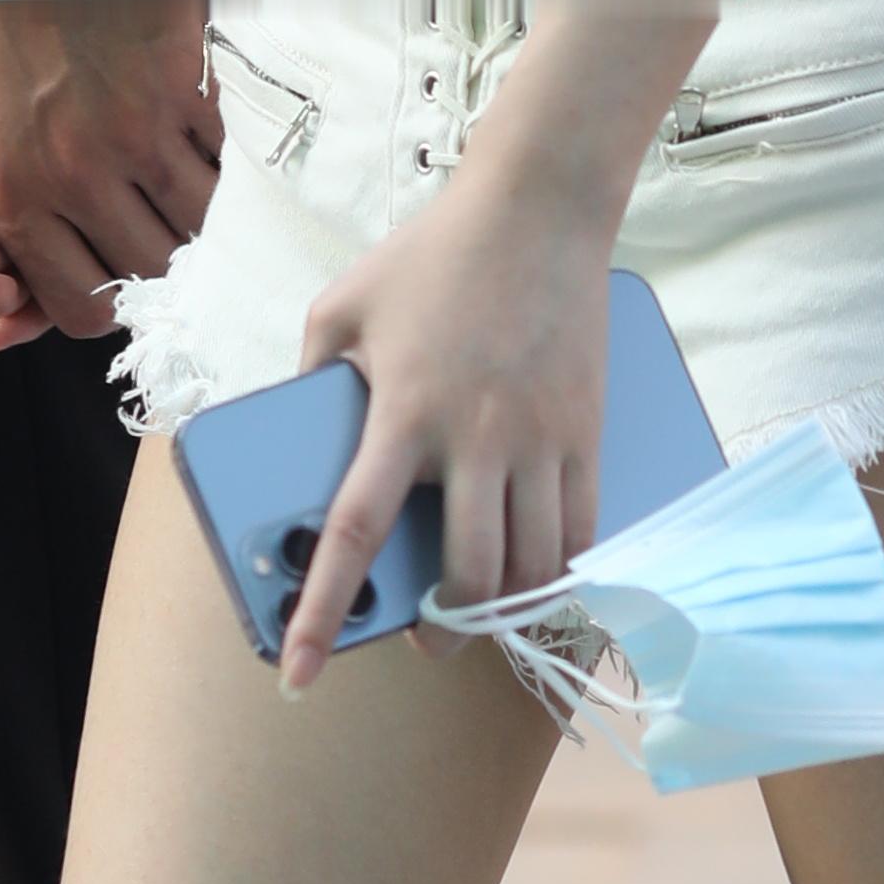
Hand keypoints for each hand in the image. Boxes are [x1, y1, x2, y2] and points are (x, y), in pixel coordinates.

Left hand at [0, 0, 217, 354]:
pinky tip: (200, 151)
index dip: (96, 306)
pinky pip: (223, 156)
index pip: (78, 302)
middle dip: (151, 271)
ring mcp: (139, 128)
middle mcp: (78, 173)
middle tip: (144, 242)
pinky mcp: (184, 81)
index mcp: (6, 190)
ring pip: (198, 223)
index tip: (101, 282)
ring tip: (176, 203)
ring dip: (192, 223)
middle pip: (149, 272)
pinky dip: (218, 165)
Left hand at [277, 155, 614, 688]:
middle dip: (446, 627)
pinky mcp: (586, 432)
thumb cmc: (431, 256)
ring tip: (484, 611)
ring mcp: (539, 439)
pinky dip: (561, 569)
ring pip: (532, 563)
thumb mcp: (341, 308)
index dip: (322, 611)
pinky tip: (543, 576)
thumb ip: (312, 377)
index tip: (297, 672)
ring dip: (505, 607)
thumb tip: (301, 434)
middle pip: (467, 573)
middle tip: (429, 637)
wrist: (539, 211)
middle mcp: (474, 438)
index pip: (354, 533)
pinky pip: (581, 530)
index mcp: (401, 412)